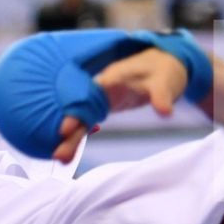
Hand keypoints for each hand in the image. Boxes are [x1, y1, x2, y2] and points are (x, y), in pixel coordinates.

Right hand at [52, 49, 187, 162]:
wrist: (163, 64)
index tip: (65, 129)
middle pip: (81, 110)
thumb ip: (161, 97)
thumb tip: (165, 112)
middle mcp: (100, 87)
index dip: (76, 111)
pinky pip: (87, 122)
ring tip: (60, 159)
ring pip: (82, 118)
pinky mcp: (103, 106)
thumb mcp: (165, 82)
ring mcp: (100, 97)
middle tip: (58, 155)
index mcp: (111, 78)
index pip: (88, 96)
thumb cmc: (163, 71)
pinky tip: (68, 152)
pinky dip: (79, 136)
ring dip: (71, 138)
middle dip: (70, 131)